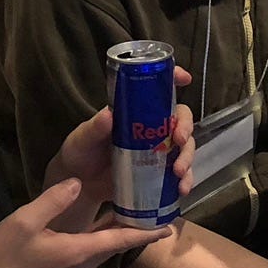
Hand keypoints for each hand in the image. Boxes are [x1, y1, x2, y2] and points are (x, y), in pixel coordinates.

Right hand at [0, 179, 169, 267]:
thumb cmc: (5, 259)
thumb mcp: (25, 221)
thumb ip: (53, 200)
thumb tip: (78, 183)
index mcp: (78, 250)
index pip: (120, 238)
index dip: (146, 232)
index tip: (169, 226)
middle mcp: (81, 265)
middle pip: (115, 244)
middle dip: (136, 229)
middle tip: (153, 211)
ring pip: (102, 250)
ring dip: (117, 234)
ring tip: (129, 213)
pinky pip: (88, 254)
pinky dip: (100, 239)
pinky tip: (95, 227)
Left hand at [42, 73, 196, 220]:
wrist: (80, 185)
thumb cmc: (80, 152)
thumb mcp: (83, 138)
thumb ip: (94, 128)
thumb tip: (107, 115)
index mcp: (133, 111)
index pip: (157, 90)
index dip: (172, 80)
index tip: (185, 78)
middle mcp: (150, 127)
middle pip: (179, 118)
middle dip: (185, 127)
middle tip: (179, 140)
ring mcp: (157, 150)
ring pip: (184, 146)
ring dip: (188, 157)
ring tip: (179, 172)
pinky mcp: (158, 172)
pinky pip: (179, 173)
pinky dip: (185, 180)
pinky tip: (182, 189)